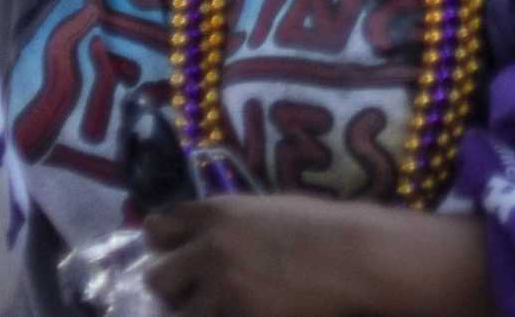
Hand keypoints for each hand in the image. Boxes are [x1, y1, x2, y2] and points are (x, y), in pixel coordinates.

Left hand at [143, 195, 369, 315]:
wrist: (357, 256)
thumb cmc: (324, 227)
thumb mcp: (270, 209)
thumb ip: (230, 224)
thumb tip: (202, 241)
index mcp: (218, 213)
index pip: (160, 227)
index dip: (166, 242)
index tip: (175, 252)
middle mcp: (209, 247)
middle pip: (157, 276)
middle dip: (174, 286)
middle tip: (198, 291)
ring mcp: (220, 285)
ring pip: (180, 311)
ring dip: (199, 310)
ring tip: (227, 305)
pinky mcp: (235, 315)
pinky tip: (250, 310)